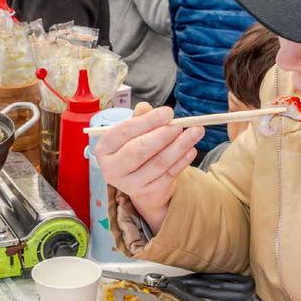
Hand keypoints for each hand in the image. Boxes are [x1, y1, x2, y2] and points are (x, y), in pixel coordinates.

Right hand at [92, 102, 202, 232]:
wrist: (140, 181)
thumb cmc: (135, 148)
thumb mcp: (133, 132)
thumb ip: (139, 118)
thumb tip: (146, 107)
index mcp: (104, 148)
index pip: (124, 132)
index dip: (147, 121)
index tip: (168, 112)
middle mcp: (112, 168)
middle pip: (138, 151)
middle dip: (162, 135)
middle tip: (179, 124)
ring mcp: (129, 184)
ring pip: (158, 163)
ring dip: (179, 146)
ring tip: (195, 132)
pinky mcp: (148, 193)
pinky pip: (169, 175)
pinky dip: (182, 161)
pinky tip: (191, 149)